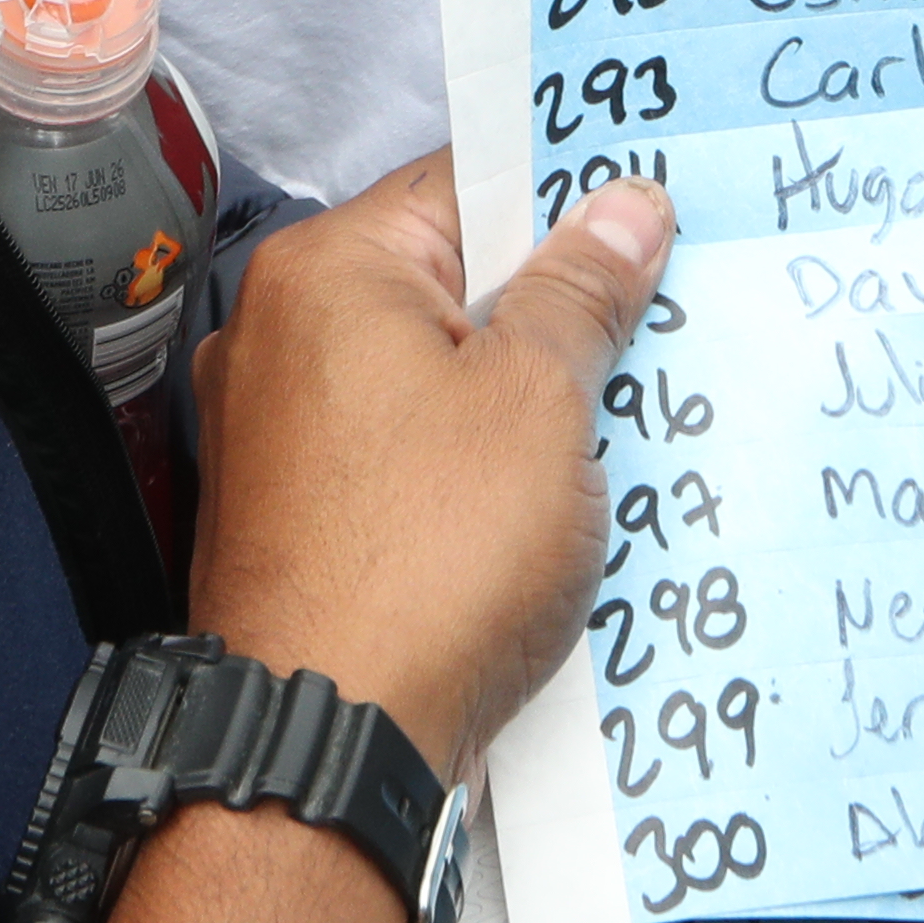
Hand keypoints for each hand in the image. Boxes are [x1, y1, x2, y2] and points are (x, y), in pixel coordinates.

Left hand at [186, 157, 668, 765]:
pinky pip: (402, 456)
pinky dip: (468, 468)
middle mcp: (277, 337)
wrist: (329, 738)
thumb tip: (623, 209)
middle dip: (549, 312)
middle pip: (446, 285)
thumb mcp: (539, 402)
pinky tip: (540, 508)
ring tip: (605, 431)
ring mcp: (276, 433)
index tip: (647, 222)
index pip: (464, 184)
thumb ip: (582, 293)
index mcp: (326, 273)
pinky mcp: (295, 517)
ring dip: (516, 401)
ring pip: (428, 378)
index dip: (567, 200)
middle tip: (647, 334)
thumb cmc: (427, 560)